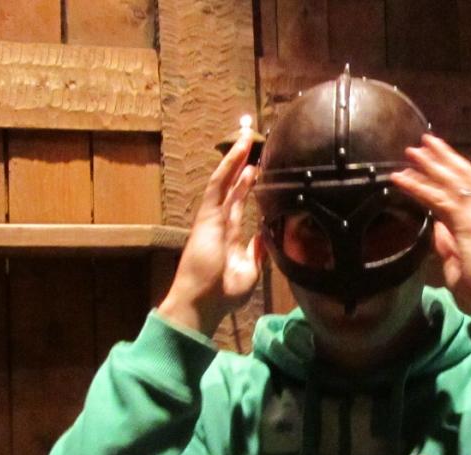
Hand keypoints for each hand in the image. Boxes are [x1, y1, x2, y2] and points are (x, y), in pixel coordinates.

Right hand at [157, 130, 262, 335]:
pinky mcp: (207, 216)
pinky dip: (227, 167)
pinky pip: (217, 186)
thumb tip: (267, 234)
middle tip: (253, 139)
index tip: (261, 167)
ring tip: (246, 134)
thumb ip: (258, 251)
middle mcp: (221, 221)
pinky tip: (238, 151)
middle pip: (233, 185)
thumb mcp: (251, 270)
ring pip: (225, 179)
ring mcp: (212, 217)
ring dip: (236, 157)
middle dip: (243, 162)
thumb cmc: (223, 294)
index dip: (249, 183)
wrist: (203, 304)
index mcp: (230, 234)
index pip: (241, 201)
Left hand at [390, 134, 470, 313]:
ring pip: (451, 181)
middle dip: (444, 156)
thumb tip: (435, 227)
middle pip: (464, 174)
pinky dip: (418, 187)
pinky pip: (439, 199)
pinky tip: (401, 180)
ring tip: (411, 152)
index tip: (438, 156)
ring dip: (429, 165)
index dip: (454, 168)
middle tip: (424, 141)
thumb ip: (448, 242)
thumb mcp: (458, 261)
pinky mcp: (469, 223)